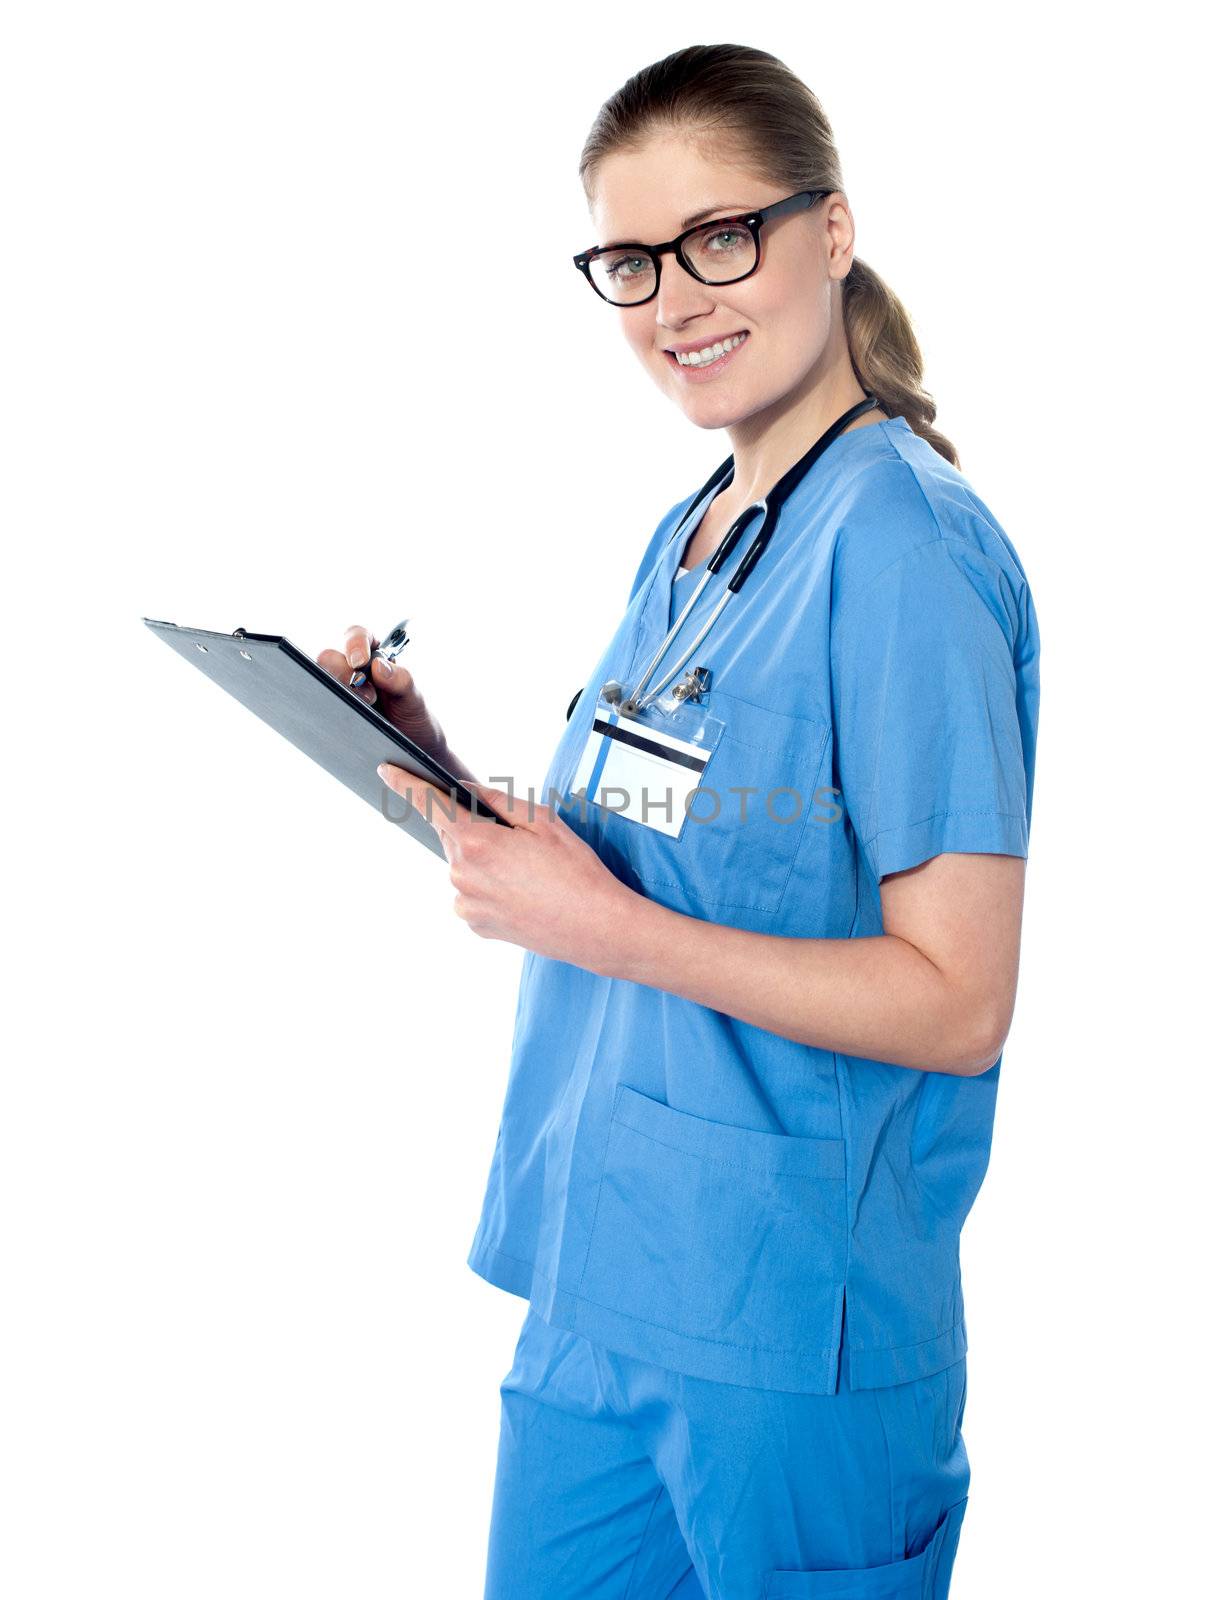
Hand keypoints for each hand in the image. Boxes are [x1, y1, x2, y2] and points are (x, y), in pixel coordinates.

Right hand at [316, 622, 449, 758]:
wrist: (410, 754)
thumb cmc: (414, 721)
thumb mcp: (414, 702)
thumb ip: (403, 682)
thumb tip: (378, 666)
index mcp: (376, 657)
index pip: (358, 636)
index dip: (355, 643)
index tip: (360, 661)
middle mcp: (353, 670)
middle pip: (331, 657)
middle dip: (344, 674)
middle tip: (367, 698)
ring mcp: (340, 691)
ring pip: (320, 680)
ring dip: (335, 693)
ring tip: (360, 711)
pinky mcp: (331, 710)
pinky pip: (318, 704)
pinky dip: (324, 709)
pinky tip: (339, 721)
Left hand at [377, 766, 636, 973]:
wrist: (596, 928)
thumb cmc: (576, 873)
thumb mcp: (543, 821)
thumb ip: (497, 800)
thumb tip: (465, 789)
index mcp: (475, 841)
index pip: (429, 804)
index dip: (405, 785)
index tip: (387, 771)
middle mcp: (461, 874)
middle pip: (453, 836)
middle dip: (475, 830)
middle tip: (520, 843)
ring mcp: (466, 903)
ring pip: (464, 866)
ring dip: (485, 861)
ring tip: (528, 873)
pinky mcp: (475, 925)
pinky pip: (472, 894)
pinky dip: (489, 887)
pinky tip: (522, 892)